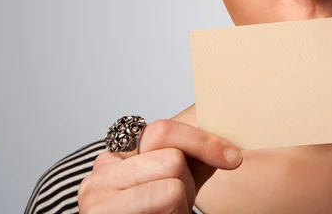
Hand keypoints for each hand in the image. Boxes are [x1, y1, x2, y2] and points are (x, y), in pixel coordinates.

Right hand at [78, 119, 242, 212]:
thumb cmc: (160, 210)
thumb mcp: (178, 174)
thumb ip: (190, 148)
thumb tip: (224, 125)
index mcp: (119, 151)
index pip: (164, 131)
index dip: (204, 142)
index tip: (233, 157)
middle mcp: (103, 168)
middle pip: (172, 158)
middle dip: (187, 181)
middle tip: (178, 198)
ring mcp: (98, 194)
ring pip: (173, 184)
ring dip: (181, 201)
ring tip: (167, 210)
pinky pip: (166, 199)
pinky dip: (175, 213)